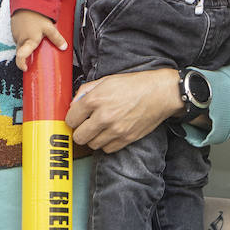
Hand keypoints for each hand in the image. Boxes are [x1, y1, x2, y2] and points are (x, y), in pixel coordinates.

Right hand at [12, 9, 65, 71]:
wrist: (26, 1)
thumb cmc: (36, 15)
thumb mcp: (49, 27)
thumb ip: (56, 38)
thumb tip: (64, 47)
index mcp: (29, 41)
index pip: (21, 56)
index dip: (22, 64)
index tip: (25, 68)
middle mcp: (20, 39)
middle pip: (21, 51)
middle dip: (26, 54)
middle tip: (34, 53)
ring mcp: (15, 33)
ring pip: (20, 43)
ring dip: (25, 44)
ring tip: (34, 38)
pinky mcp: (13, 28)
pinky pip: (18, 36)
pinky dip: (23, 37)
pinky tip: (30, 31)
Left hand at [66, 68, 180, 153]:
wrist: (159, 93)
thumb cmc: (134, 85)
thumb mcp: (106, 80)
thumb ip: (86, 91)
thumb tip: (74, 103)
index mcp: (95, 99)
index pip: (71, 119)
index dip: (72, 118)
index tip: (76, 118)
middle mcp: (103, 116)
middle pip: (79, 137)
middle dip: (80, 131)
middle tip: (86, 125)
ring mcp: (115, 130)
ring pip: (92, 144)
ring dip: (93, 138)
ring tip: (100, 129)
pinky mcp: (126, 139)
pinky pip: (107, 149)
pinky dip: (106, 143)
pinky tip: (110, 133)